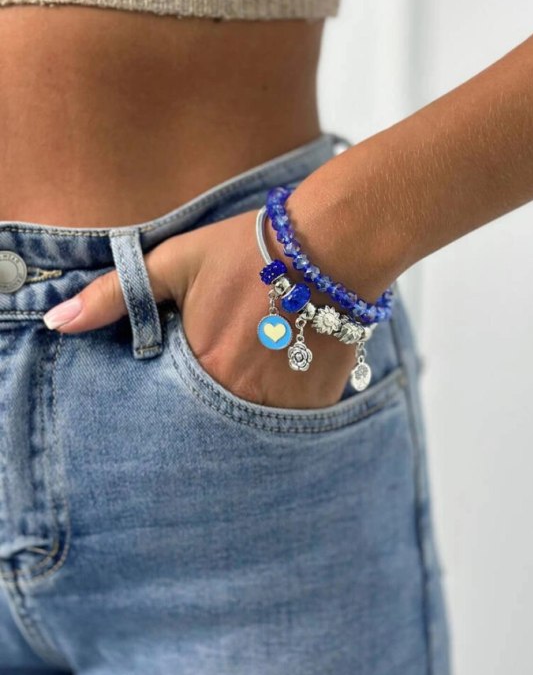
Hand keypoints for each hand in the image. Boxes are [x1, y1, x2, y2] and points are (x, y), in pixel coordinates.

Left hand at [41, 208, 358, 408]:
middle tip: (226, 363)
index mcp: (199, 368)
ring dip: (243, 407)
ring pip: (247, 427)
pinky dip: (278, 406)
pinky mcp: (315, 408)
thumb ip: (117, 296)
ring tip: (256, 365)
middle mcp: (238, 398)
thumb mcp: (175, 263)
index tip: (186, 368)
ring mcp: (280, 408)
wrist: (331, 248)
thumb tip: (60, 322)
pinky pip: (286, 425)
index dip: (172, 389)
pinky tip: (283, 369)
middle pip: (208, 421)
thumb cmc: (248, 250)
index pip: (167, 407)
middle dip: (208, 402)